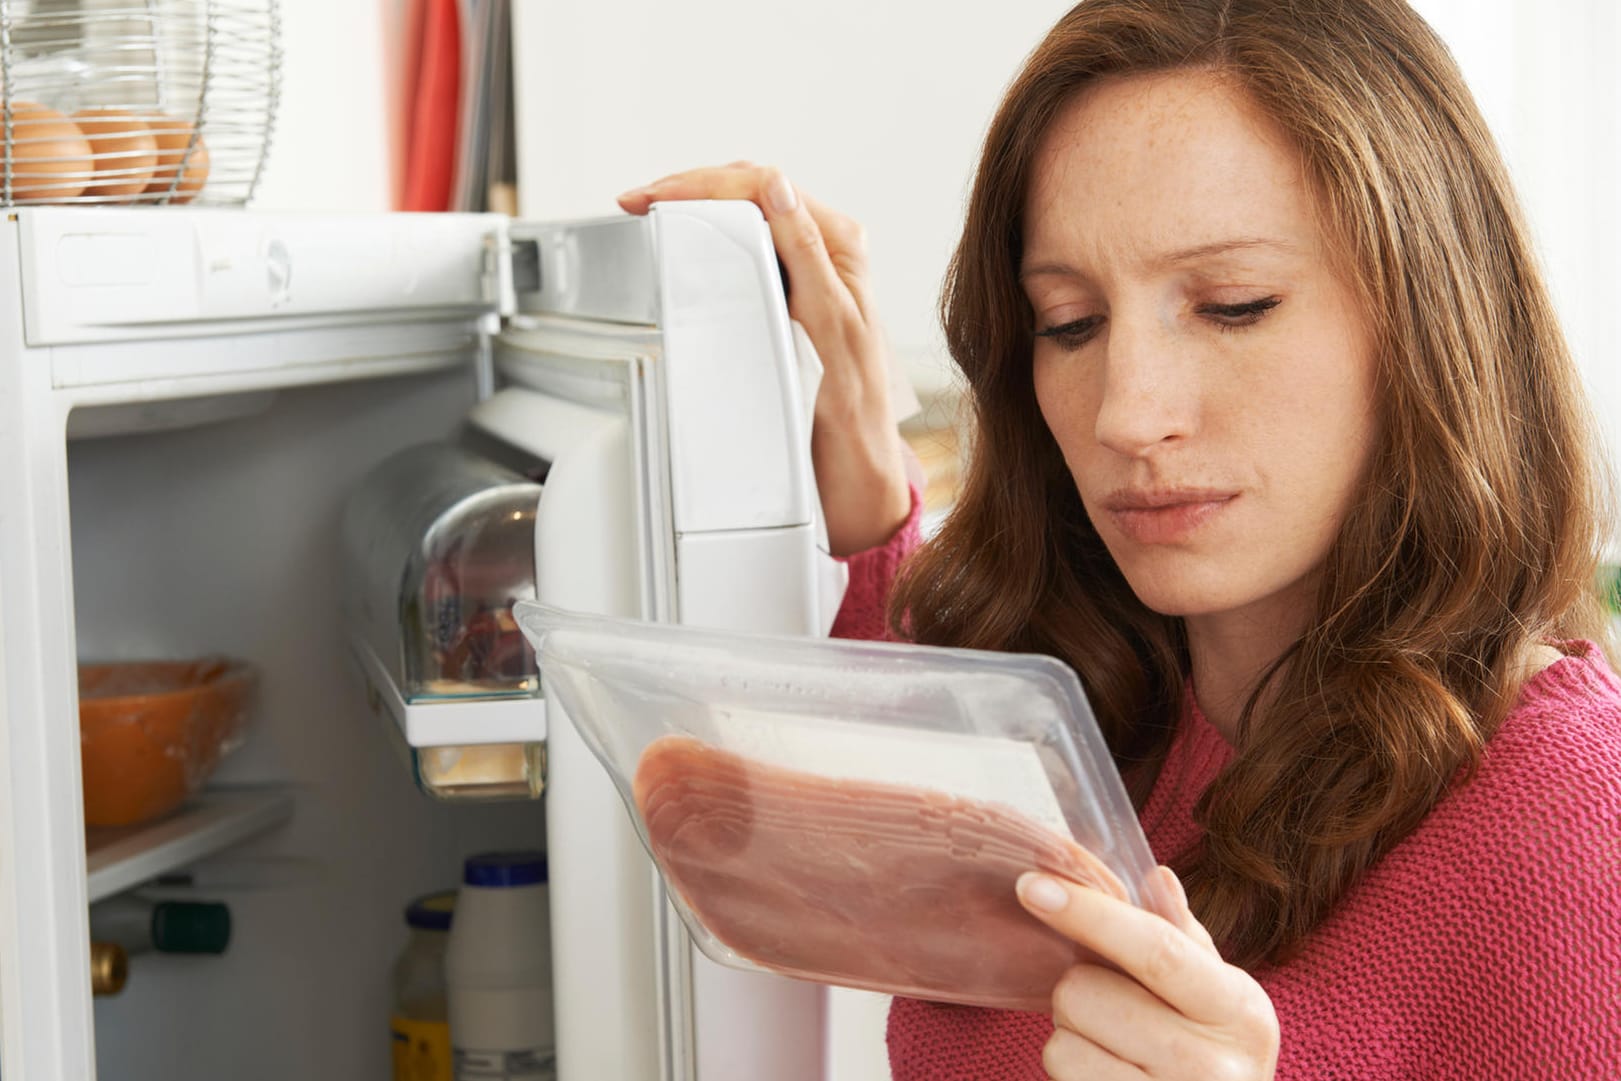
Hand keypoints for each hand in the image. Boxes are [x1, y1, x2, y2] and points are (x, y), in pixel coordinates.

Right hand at [617, 164, 911, 555]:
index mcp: (838, 244)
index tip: (658, 196)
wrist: (852, 452)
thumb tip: (777, 190)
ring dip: (697, 206)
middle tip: (639, 200)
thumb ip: (806, 252)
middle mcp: (824, 248)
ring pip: (745, 214)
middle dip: (692, 188)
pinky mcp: (788, 290)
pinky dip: (709, 235)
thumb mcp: (830, 320)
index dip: (706, 184)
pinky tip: (685, 238)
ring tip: (653, 209)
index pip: (766, 187)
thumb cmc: (851, 399)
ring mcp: (805, 268)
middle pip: (751, 192)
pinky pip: (745, 246)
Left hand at [1016, 866, 1278, 1079]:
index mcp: (1240, 1012)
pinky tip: (1108, 1076)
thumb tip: (1156, 876)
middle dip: (1079, 988)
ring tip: (1113, 1049)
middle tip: (1111, 1007)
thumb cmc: (1214, 1056)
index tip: (1033, 885)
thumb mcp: (1219, 997)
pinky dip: (1071, 1071)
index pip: (1156, 950)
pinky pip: (1061, 1076)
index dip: (1090, 914)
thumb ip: (1181, 936)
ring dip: (1071, 1036)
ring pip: (1062, 1042)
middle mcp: (1213, 1067)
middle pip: (1086, 991)